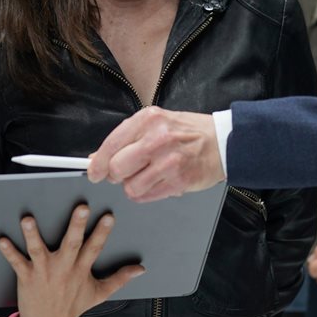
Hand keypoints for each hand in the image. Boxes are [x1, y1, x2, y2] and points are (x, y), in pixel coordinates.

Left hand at [0, 206, 144, 316]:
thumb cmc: (72, 307)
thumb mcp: (99, 293)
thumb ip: (120, 279)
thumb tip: (141, 269)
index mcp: (81, 270)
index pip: (95, 248)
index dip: (102, 232)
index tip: (109, 216)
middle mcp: (64, 268)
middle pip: (72, 244)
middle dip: (77, 226)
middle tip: (81, 208)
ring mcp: (44, 272)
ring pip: (38, 250)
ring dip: (33, 235)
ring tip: (28, 219)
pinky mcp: (26, 277)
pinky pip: (17, 262)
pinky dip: (9, 252)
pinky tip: (2, 239)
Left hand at [87, 106, 223, 201]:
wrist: (223, 141)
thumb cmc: (188, 132)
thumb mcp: (156, 123)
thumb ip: (127, 138)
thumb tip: (97, 157)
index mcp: (148, 119)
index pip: (111, 144)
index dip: (98, 163)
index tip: (94, 172)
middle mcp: (157, 138)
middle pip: (117, 167)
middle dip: (116, 175)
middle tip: (125, 173)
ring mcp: (168, 161)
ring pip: (130, 186)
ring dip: (133, 186)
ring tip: (148, 176)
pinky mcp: (178, 181)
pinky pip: (146, 196)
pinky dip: (146, 193)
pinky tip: (158, 182)